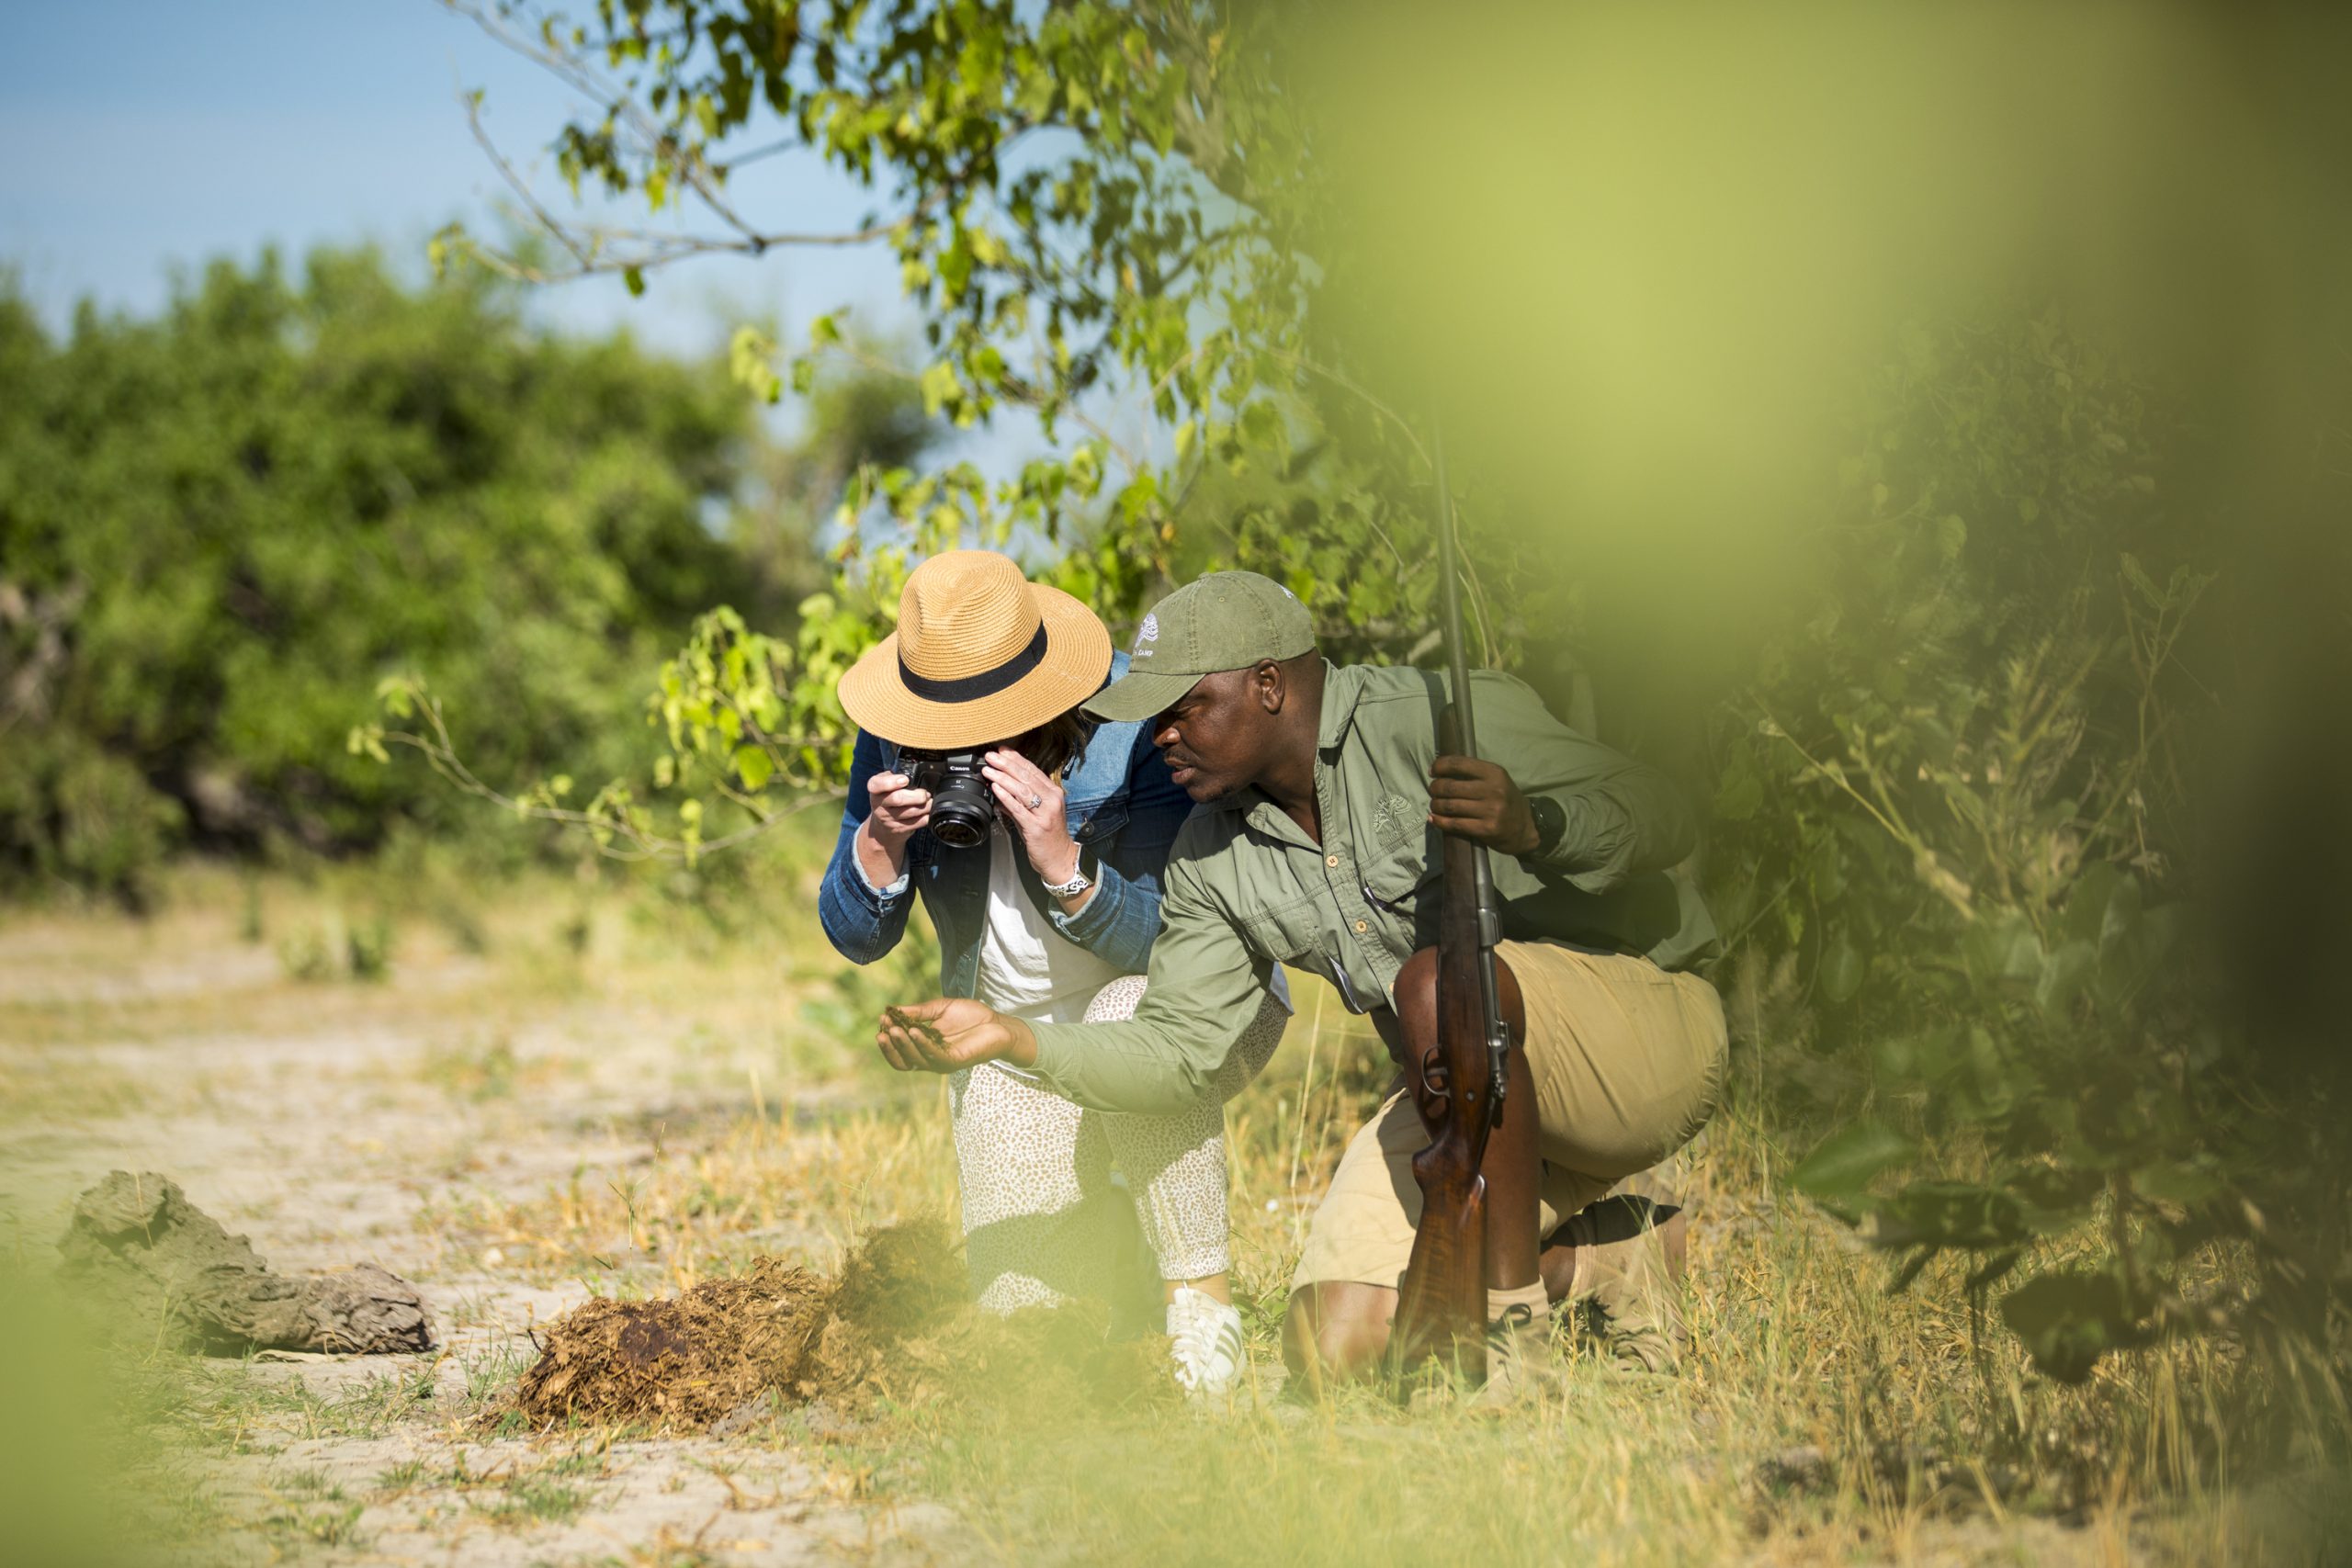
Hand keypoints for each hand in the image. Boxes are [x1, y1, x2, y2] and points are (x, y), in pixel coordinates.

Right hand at [863, 770, 930, 850]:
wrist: (882, 826)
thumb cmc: (888, 798)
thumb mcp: (886, 785)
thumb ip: (895, 776)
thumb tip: (915, 770)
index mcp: (875, 790)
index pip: (877, 784)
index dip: (892, 782)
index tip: (905, 780)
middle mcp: (878, 804)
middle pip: (898, 799)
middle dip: (916, 795)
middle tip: (925, 793)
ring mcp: (887, 819)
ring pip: (910, 812)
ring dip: (925, 806)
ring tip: (930, 801)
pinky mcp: (897, 829)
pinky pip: (915, 823)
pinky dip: (925, 817)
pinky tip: (927, 812)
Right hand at [876, 998, 1037, 1073]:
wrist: (998, 1022)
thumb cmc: (970, 1016)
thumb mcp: (940, 1009)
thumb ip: (919, 1011)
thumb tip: (893, 1009)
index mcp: (924, 1047)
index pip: (900, 1051)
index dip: (889, 1039)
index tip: (882, 1019)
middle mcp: (930, 1058)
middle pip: (903, 1060)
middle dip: (891, 1045)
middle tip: (883, 1028)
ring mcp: (942, 1062)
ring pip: (916, 1060)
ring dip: (903, 1044)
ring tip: (895, 1028)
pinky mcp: (955, 1061)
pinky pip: (934, 1056)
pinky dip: (922, 1044)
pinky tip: (914, 1031)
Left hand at [982, 748, 1077, 884]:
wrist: (1060, 858)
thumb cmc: (1048, 835)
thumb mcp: (1038, 812)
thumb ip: (1020, 800)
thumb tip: (999, 789)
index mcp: (1054, 792)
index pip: (1033, 770)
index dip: (1016, 758)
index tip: (1002, 750)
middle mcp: (1052, 800)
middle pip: (1026, 776)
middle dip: (1006, 764)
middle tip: (991, 756)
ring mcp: (1045, 813)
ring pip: (1022, 790)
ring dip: (1002, 778)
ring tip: (988, 770)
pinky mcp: (1036, 827)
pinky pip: (1018, 808)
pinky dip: (1005, 797)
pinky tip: (996, 788)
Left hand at [1428, 755, 1539, 854]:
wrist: (1525, 828)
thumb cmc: (1506, 800)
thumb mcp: (1497, 780)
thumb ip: (1474, 773)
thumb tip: (1440, 769)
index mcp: (1494, 773)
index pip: (1459, 764)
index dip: (1440, 766)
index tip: (1432, 771)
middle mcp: (1493, 790)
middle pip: (1450, 786)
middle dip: (1435, 788)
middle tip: (1433, 791)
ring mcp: (1490, 811)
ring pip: (1449, 806)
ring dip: (1435, 805)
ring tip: (1435, 805)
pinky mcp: (1486, 829)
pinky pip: (1455, 824)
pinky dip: (1439, 821)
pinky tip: (1434, 819)